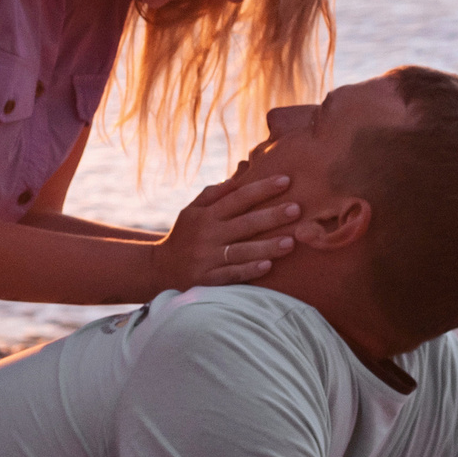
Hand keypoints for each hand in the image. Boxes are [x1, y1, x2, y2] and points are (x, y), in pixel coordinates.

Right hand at [153, 173, 300, 289]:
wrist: (160, 269)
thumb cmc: (185, 236)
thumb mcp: (192, 211)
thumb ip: (213, 194)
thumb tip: (239, 176)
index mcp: (206, 215)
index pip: (238, 198)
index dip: (262, 188)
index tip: (286, 180)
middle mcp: (207, 235)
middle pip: (244, 224)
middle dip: (272, 216)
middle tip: (297, 209)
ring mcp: (207, 259)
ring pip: (241, 251)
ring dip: (267, 246)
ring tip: (292, 241)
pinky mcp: (207, 280)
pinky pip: (232, 275)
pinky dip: (249, 270)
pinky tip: (269, 266)